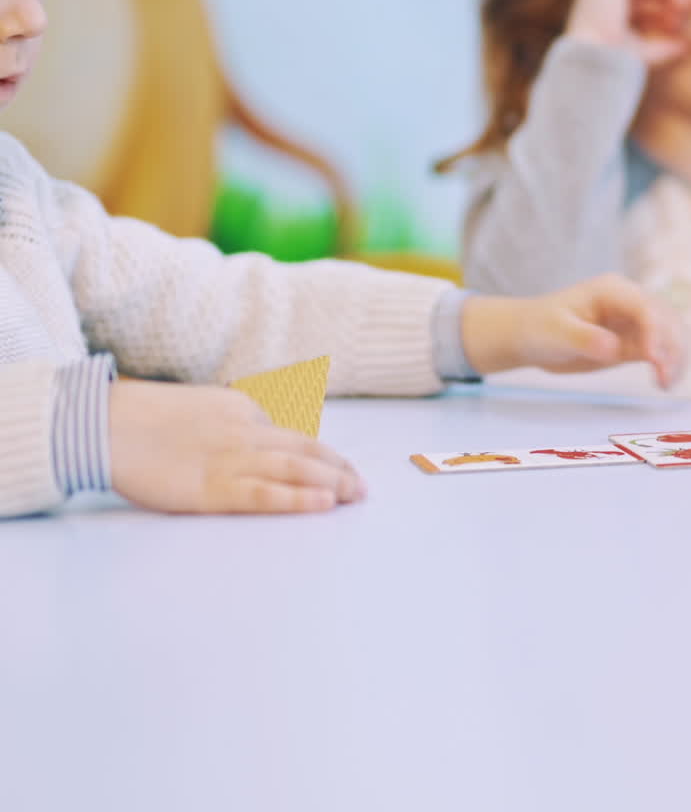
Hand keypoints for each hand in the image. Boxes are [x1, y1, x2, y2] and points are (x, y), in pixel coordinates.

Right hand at [110, 380, 365, 513]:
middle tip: (362, 487)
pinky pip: (265, 493)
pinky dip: (298, 498)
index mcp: (243, 409)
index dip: (322, 454)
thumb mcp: (202, 407)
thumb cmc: (144, 419)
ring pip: (295, 468)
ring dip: (332, 483)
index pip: (292, 435)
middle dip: (338, 468)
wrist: (106, 424)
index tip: (341, 468)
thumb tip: (258, 434)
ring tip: (355, 496)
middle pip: (305, 449)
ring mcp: (232, 458)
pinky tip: (323, 504)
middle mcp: (246, 430)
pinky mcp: (213, 487)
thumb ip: (231, 420)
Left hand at [461, 275, 686, 386]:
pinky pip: (662, 349)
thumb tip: (613, 348)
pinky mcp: (635, 341)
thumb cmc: (540, 327)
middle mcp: (630, 301)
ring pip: (671, 333)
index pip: (644, 307)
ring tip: (666, 384)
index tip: (652, 358)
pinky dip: (669, 363)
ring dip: (676, 356)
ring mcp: (635, 321)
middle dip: (671, 346)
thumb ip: (585, 338)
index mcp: (612, 290)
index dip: (654, 330)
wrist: (531, 337)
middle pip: (666, 318)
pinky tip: (665, 382)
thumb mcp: (556, 332)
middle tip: (664, 378)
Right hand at [566, 0, 687, 65]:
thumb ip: (663, 47)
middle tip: (684, 14)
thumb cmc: (617, 60)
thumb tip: (684, 45)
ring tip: (682, 5)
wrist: (598, 59)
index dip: (662, 10)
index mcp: (605, 8)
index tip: (676, 29)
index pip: (640, 0)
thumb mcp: (644, 53)